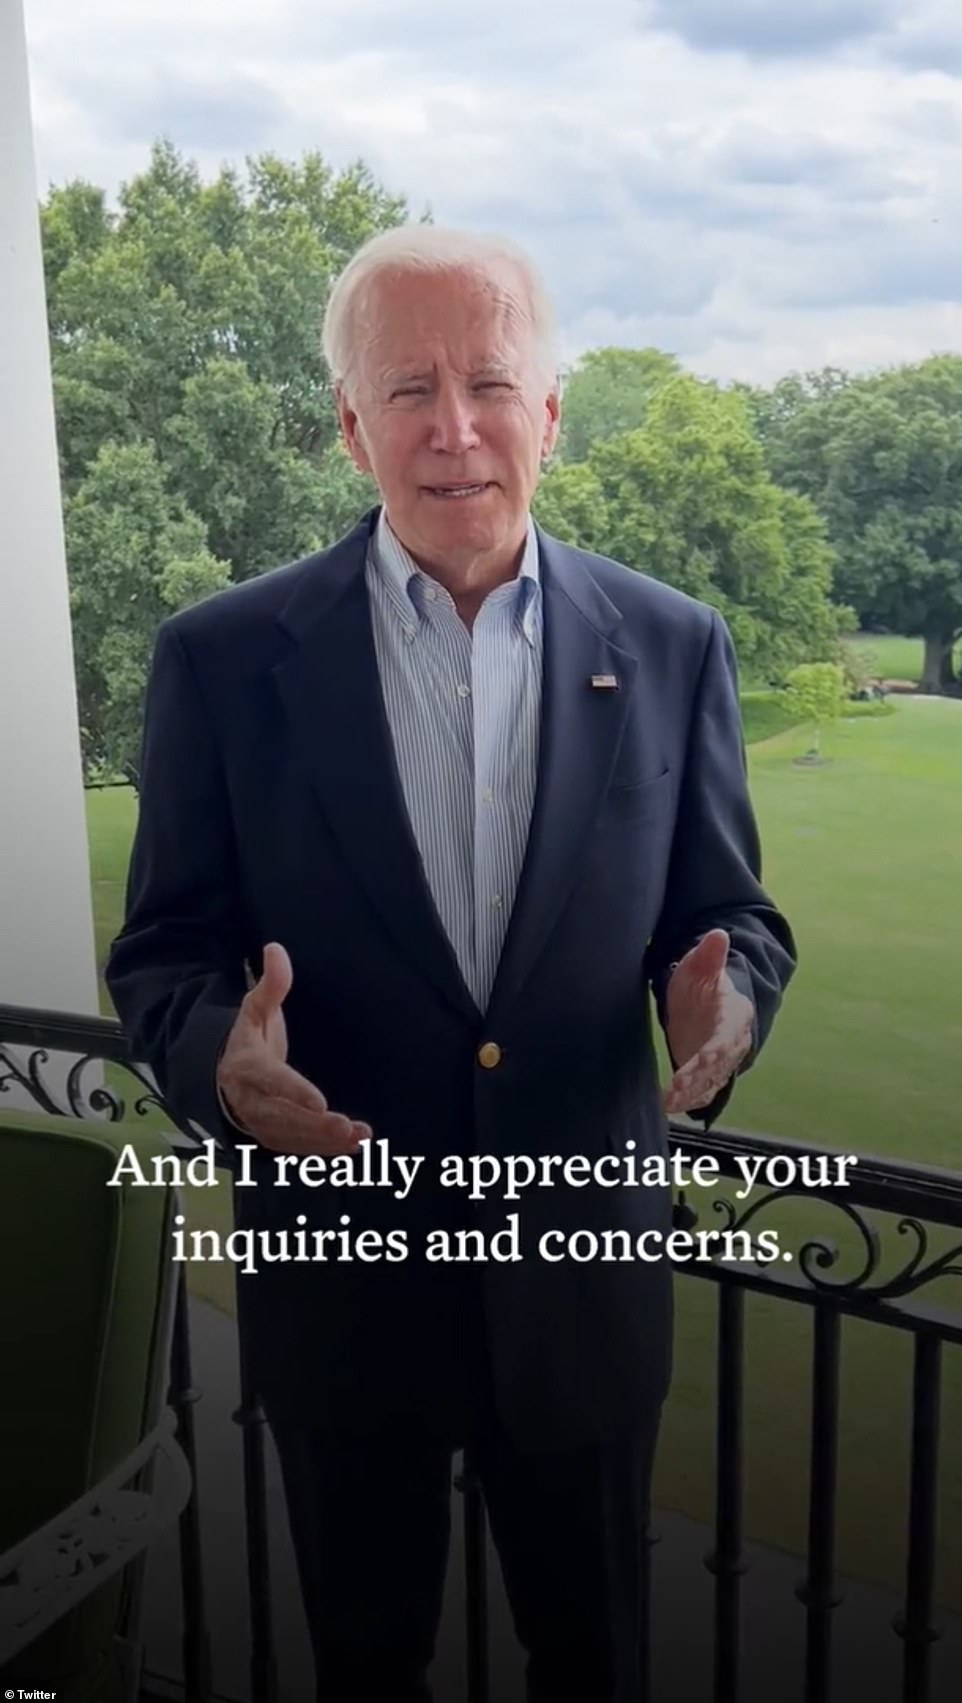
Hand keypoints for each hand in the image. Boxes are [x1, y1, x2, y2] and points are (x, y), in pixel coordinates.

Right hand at [217, 942, 371, 1153]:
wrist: (220, 1077)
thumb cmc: (247, 1039)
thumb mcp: (254, 1009)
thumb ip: (270, 985)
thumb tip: (276, 948)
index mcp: (248, 1066)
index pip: (272, 1080)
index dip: (293, 1091)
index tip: (320, 1101)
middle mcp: (252, 1100)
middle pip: (282, 1117)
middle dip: (314, 1126)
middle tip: (346, 1127)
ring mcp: (261, 1123)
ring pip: (291, 1138)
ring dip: (324, 1142)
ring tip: (358, 1139)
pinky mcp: (273, 1138)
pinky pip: (297, 1148)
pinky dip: (323, 1151)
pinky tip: (353, 1147)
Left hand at [662, 929, 753, 1115]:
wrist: (707, 1004)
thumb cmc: (703, 985)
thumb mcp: (702, 967)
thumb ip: (709, 956)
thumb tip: (719, 934)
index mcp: (734, 1017)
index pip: (725, 1038)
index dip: (713, 1053)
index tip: (699, 1062)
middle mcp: (731, 1044)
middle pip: (718, 1066)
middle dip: (699, 1079)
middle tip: (677, 1089)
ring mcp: (720, 1062)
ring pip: (710, 1083)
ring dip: (690, 1094)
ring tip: (668, 1102)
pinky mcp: (708, 1074)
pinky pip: (701, 1091)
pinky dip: (686, 1101)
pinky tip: (666, 1106)